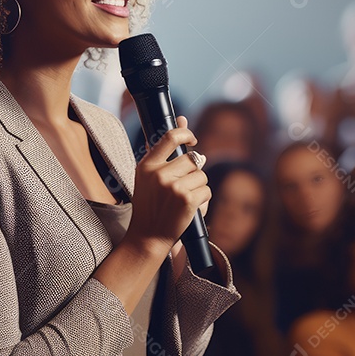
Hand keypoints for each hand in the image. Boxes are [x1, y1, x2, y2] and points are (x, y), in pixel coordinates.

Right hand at [125, 116, 210, 256]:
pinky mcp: (187, 200)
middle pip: (193, 160)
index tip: (193, 140)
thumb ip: (165, 149)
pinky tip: (189, 209)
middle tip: (182, 188)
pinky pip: (207, 191)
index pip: (170, 137)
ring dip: (199, 188)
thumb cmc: (150, 206)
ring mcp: (173, 187)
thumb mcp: (149, 177)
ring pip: (202, 176)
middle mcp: (159, 174)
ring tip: (183, 201)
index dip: (186, 133)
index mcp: (147, 166)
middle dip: (194, 173)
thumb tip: (183, 117)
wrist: (147, 238)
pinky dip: (203, 201)